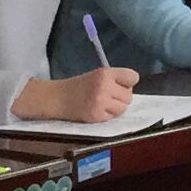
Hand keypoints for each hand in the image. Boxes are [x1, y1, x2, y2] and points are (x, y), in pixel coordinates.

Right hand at [19, 67, 138, 122]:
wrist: (58, 98)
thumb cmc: (79, 86)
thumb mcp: (97, 75)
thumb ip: (115, 80)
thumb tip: (131, 88)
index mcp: (105, 73)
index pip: (133, 77)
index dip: (128, 82)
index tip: (120, 85)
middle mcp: (104, 86)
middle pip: (129, 96)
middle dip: (121, 97)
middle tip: (108, 96)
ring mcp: (100, 102)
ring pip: (123, 108)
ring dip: (116, 108)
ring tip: (103, 104)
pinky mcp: (96, 115)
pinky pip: (113, 117)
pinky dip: (107, 115)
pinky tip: (97, 110)